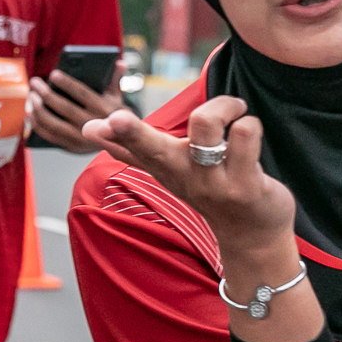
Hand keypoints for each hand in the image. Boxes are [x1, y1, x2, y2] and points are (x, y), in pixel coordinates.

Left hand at [28, 61, 125, 152]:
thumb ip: (115, 79)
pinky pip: (49, 136)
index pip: (83, 94)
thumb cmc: (112, 114)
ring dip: (38, 109)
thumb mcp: (117, 97)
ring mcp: (80, 139)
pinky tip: (29, 114)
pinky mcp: (71, 147)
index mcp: (103, 109)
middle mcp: (92, 125)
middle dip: (46, 94)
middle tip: (34, 82)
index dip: (67, 84)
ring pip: (53, 124)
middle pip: (64, 108)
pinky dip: (37, 125)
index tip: (53, 74)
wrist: (119, 143)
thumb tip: (120, 62)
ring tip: (31, 97)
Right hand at [83, 96, 296, 252]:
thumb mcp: (169, 172)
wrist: (253, 236)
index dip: (112, 138)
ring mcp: (212, 183)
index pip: (131, 150)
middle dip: (132, 131)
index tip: (90, 128)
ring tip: (234, 110)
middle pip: (153, 147)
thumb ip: (133, 149)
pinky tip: (250, 131)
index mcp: (163, 167)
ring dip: (224, 105)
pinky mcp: (245, 186)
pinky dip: (250, 121)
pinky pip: (245, 133)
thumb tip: (88, 129)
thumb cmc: (211, 190)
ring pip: (205, 123)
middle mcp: (182, 175)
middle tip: (117, 119)